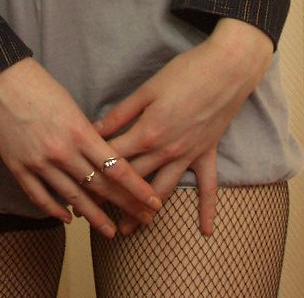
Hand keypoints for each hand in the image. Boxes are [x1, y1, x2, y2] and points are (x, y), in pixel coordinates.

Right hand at [0, 57, 162, 237]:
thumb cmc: (35, 82)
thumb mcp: (69, 103)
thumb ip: (85, 131)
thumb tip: (99, 153)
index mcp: (79, 131)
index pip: (116, 166)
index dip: (137, 187)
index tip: (153, 201)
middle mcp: (62, 152)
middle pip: (101, 186)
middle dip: (125, 205)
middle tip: (144, 220)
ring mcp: (39, 163)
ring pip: (73, 198)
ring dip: (94, 216)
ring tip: (109, 231)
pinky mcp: (18, 168)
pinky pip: (41, 197)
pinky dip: (55, 211)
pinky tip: (67, 219)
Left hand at [94, 19, 273, 234]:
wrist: (227, 69)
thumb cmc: (184, 73)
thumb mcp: (147, 89)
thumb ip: (121, 113)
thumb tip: (95, 128)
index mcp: (148, 132)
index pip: (114, 157)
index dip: (93, 169)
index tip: (77, 181)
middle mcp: (167, 151)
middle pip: (133, 179)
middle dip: (111, 196)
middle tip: (90, 210)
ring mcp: (188, 156)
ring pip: (163, 191)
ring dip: (145, 212)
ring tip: (128, 231)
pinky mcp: (207, 154)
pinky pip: (208, 187)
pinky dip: (207, 210)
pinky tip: (206, 232)